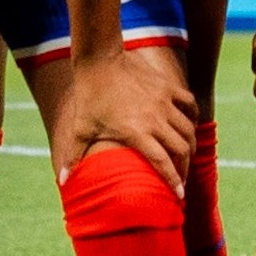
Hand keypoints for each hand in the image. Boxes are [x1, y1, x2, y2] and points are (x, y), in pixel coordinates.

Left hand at [52, 44, 196, 189]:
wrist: (100, 60)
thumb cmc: (89, 96)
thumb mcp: (81, 129)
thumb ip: (74, 157)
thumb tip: (63, 181)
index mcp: (136, 132)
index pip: (162, 162)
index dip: (173, 181)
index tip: (179, 195)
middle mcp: (155, 119)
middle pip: (182, 149)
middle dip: (184, 168)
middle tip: (180, 179)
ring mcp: (164, 102)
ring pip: (188, 130)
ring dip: (189, 146)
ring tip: (185, 156)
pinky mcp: (168, 87)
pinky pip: (190, 105)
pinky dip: (192, 118)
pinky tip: (188, 126)